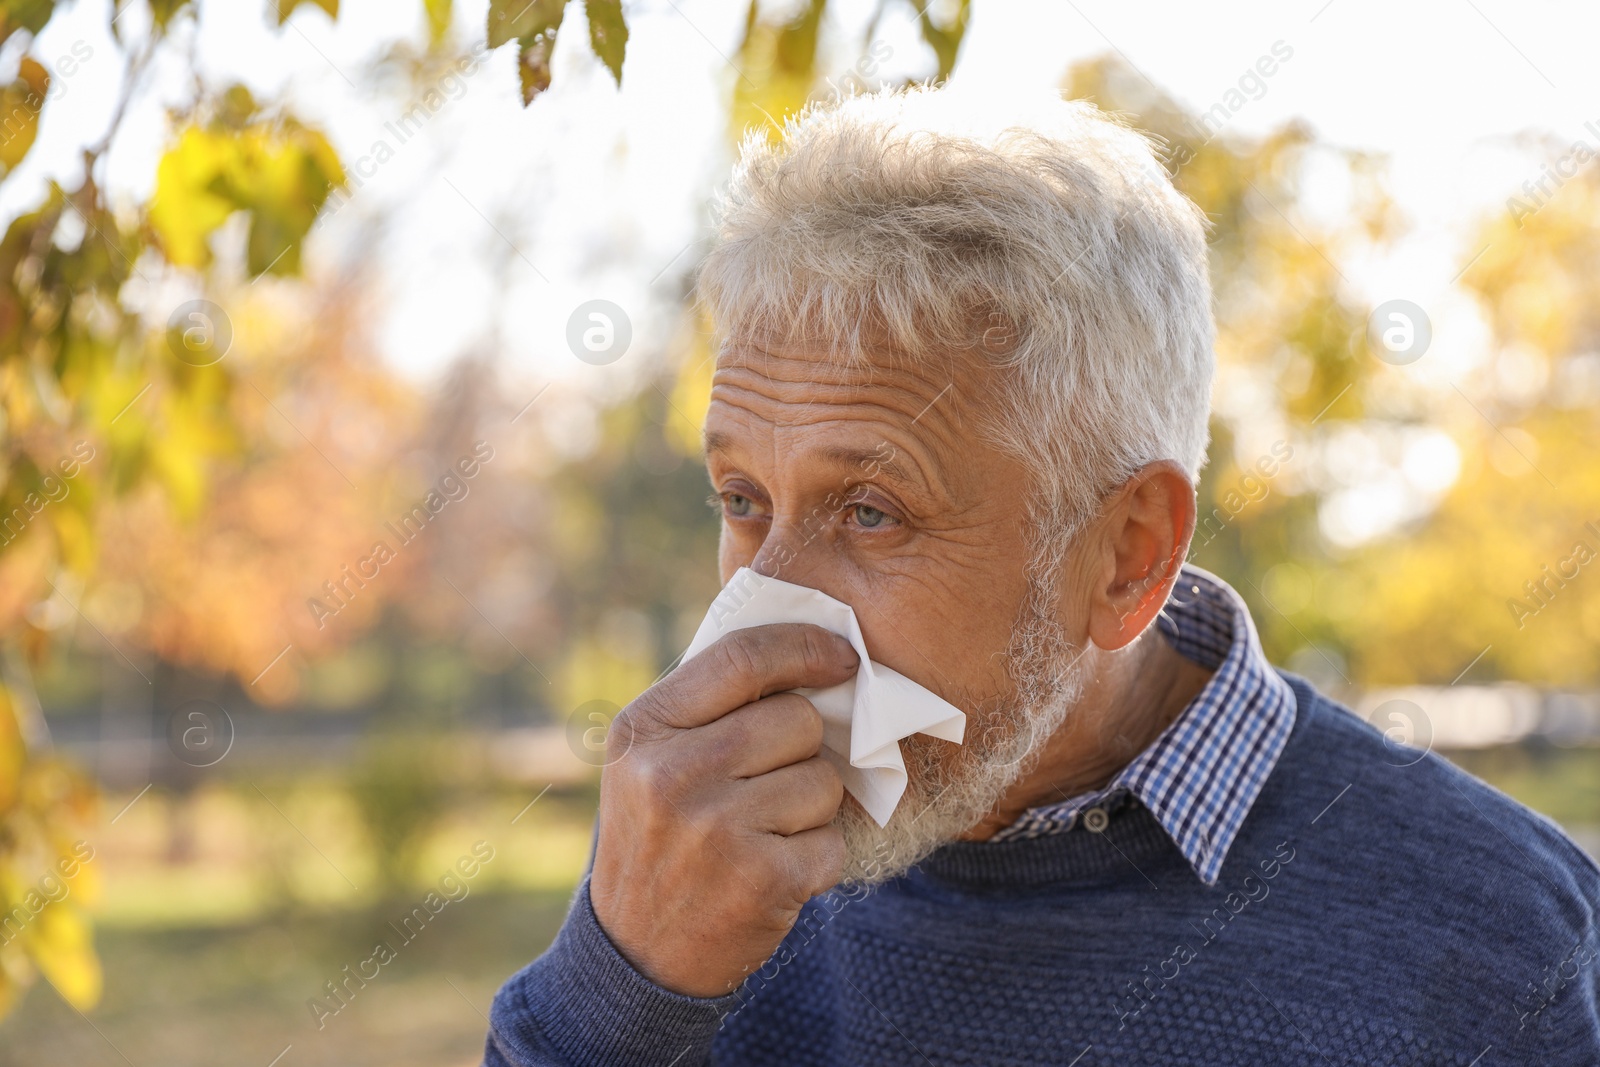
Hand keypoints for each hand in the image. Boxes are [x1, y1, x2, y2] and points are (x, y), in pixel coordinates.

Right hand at [588, 623, 857, 996]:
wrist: (636, 954)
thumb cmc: (660, 838)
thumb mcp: (649, 759)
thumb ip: (710, 703)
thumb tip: (808, 648)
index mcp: (643, 730)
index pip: (742, 659)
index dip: (805, 648)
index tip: (843, 657)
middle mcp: (673, 774)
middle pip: (796, 719)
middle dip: (803, 747)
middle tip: (770, 783)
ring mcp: (717, 829)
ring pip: (822, 780)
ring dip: (810, 807)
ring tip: (763, 832)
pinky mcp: (761, 880)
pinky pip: (832, 841)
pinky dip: (817, 857)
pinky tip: (774, 871)